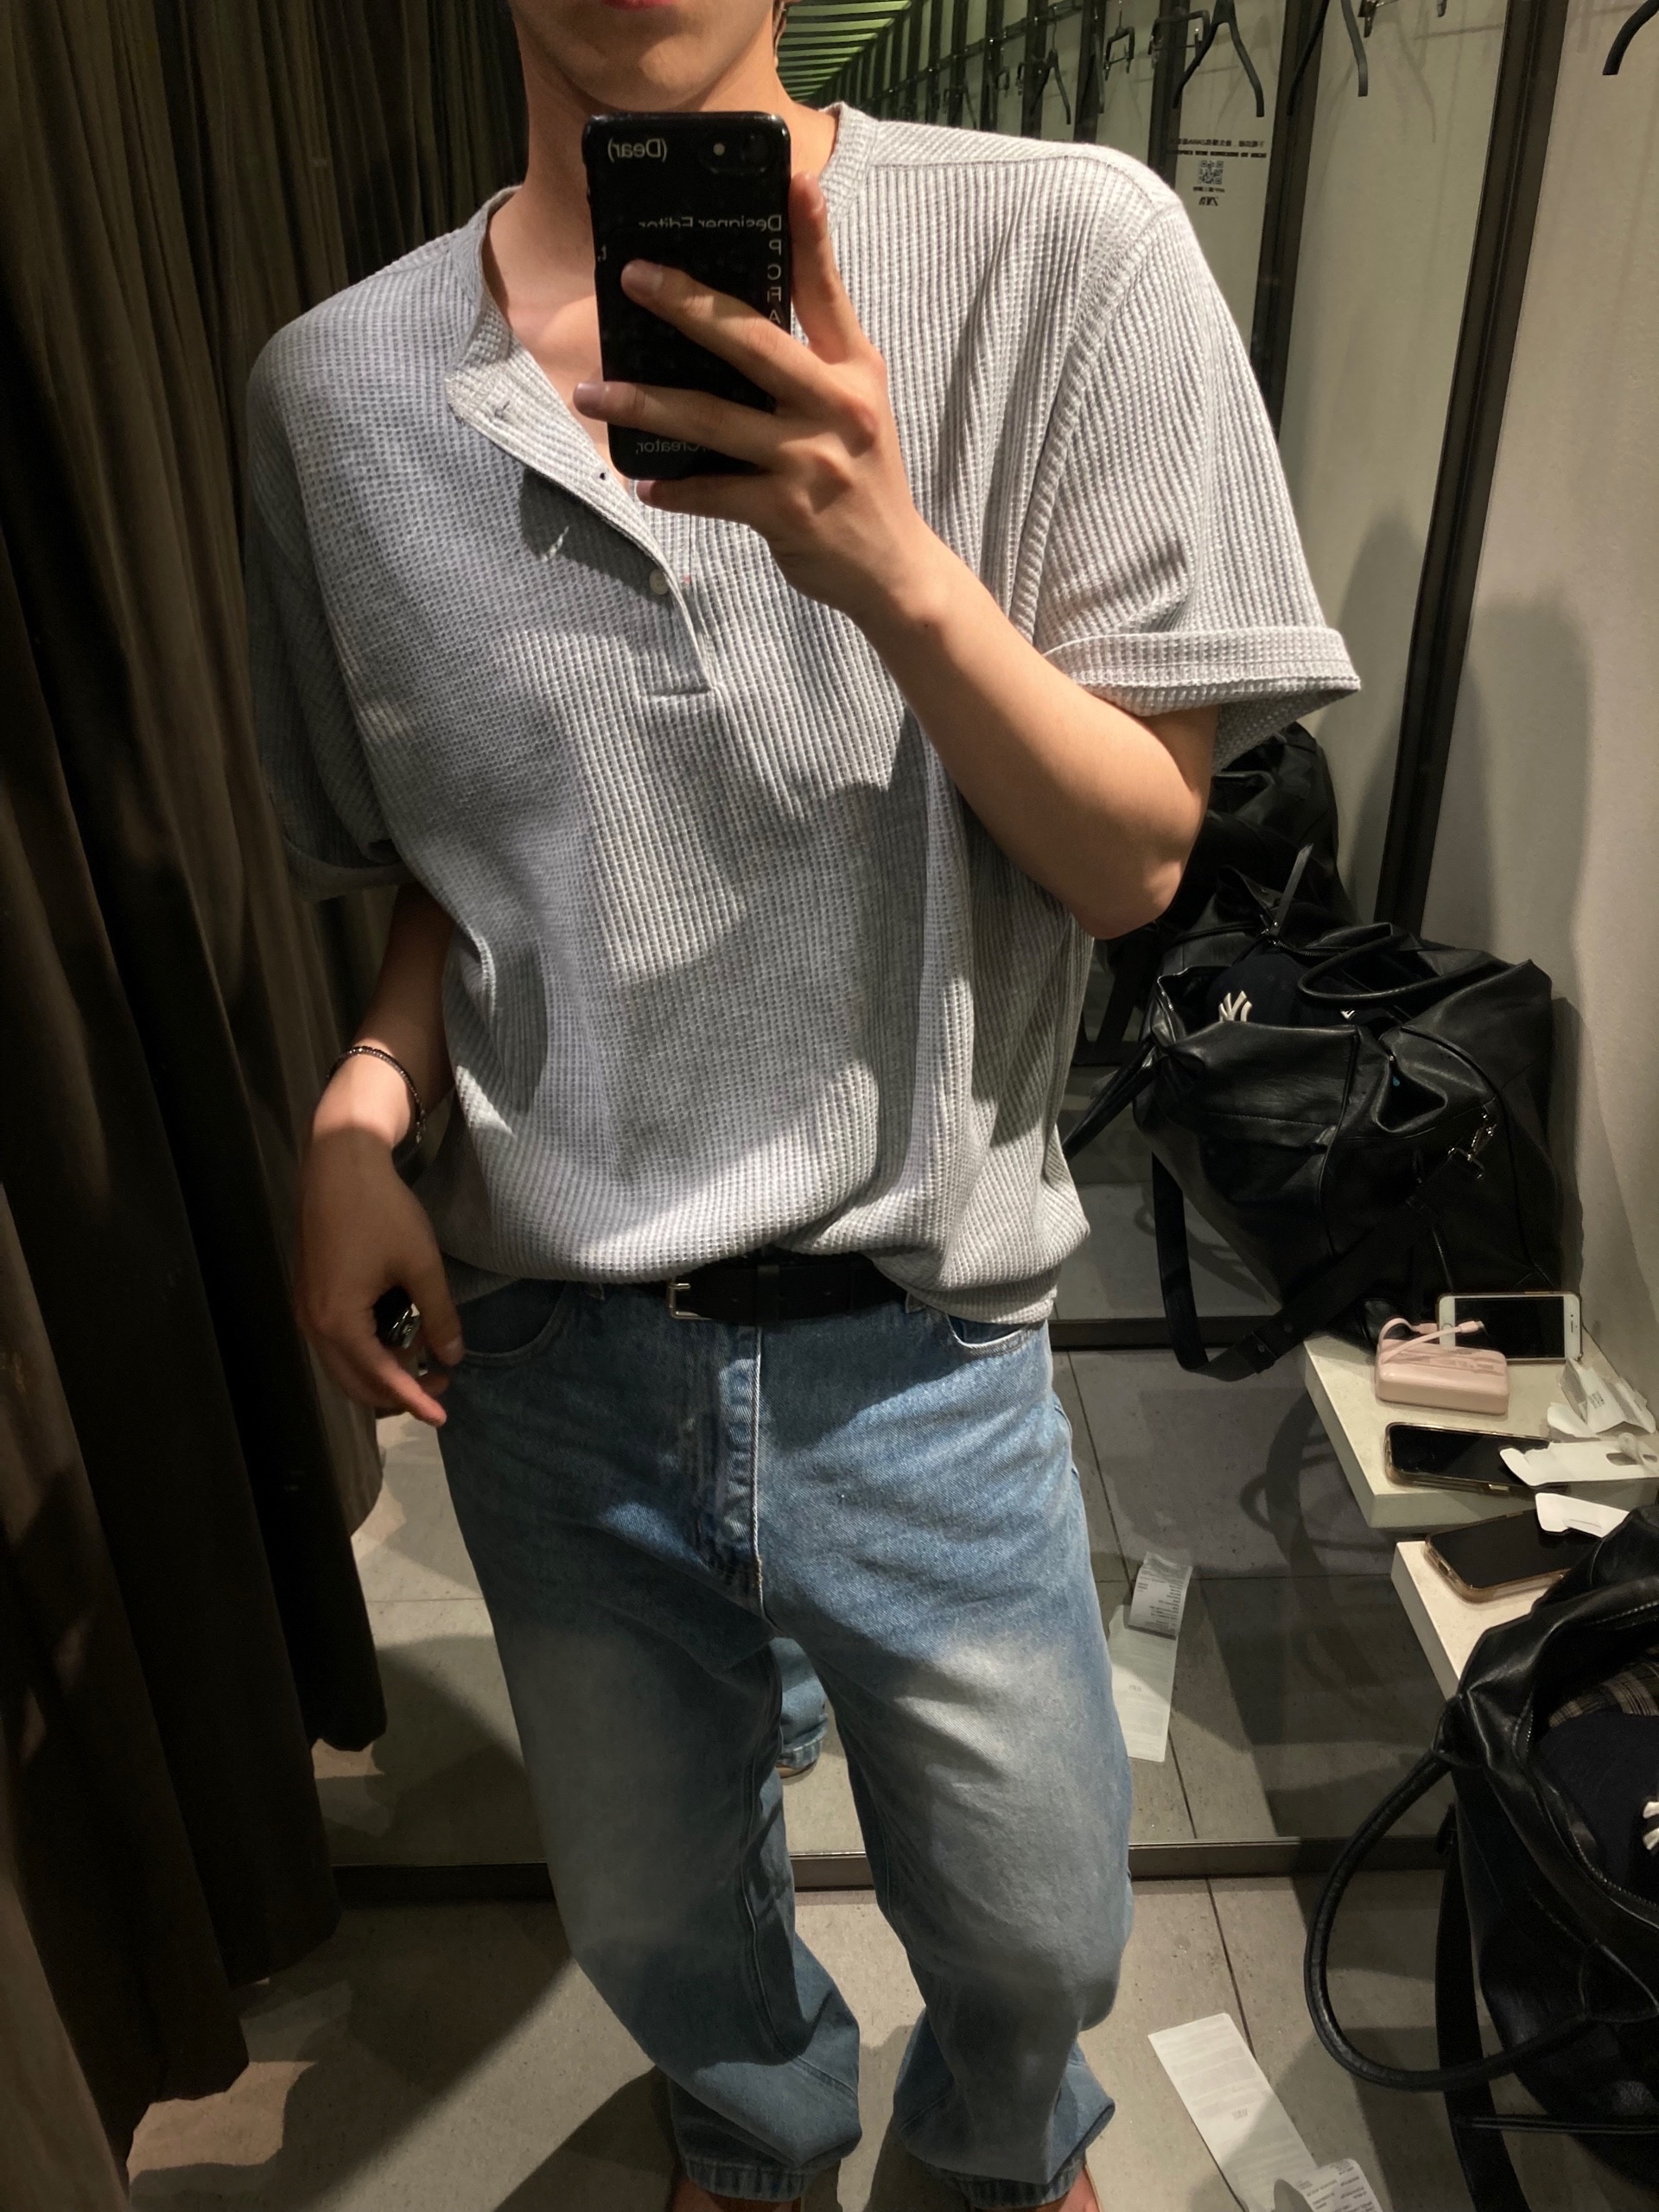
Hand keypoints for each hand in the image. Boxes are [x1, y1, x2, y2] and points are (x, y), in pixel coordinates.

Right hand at [294, 1127, 464, 1427]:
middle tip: (442, 1386)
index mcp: (338, 1321)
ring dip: (382, 1372)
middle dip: (398, 1392)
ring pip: (344, 1365)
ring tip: (425, 1361)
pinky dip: (368, 1352)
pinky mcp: (309, 1295)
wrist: (339, 1161)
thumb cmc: (381, 1210)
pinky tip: (399, 1338)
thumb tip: (453, 1357)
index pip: (380, 1378)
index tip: (443, 1418)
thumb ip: (439, 1316)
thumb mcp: (421, 1264)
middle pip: (354, 1383)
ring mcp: (306, 1310)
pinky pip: (337, 1343)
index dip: (414, 1400)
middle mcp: (313, 1324)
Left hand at [572, 172, 944, 631]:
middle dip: (688, 305)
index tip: (791, 181)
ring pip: (712, 419)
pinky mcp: (786, 512)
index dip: (811, 236)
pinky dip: (675, 488)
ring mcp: (810, 461)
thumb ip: (816, 354)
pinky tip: (644, 481)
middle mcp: (836, 408)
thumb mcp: (857, 405)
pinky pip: (713, 492)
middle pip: (754, 343)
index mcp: (854, 372)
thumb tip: (742, 314)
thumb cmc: (862, 477)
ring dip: (645, 403)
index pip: (828, 293)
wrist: (892, 570)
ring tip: (592, 391)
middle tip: (634, 277)